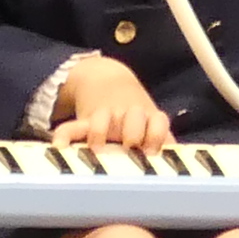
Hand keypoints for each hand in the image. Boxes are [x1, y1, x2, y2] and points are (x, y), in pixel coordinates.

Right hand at [55, 55, 172, 154]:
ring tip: (97, 148)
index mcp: (146, 116)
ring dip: (99, 132)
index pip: (158, 122)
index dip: (156, 135)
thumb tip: (179, 159)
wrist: (106, 77)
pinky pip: (70, 127)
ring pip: (101, 120)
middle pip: (133, 118)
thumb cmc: (133, 110)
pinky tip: (60, 146)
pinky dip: (63, 136)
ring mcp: (104, 116)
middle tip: (129, 146)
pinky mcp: (82, 121)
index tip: (153, 151)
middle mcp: (127, 114)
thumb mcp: (150, 121)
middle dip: (132, 132)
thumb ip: (163, 140)